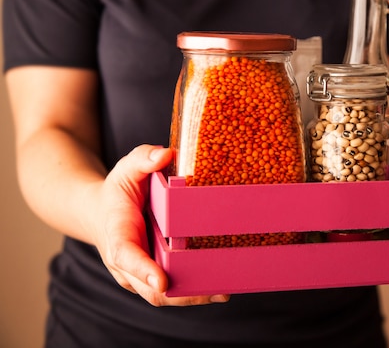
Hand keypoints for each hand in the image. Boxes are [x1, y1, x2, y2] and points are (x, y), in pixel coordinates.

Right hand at [86, 144, 229, 305]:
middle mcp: (125, 262)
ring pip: (162, 295)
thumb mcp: (127, 168)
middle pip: (150, 288)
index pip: (126, 255)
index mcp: (117, 234)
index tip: (161, 281)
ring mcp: (138, 274)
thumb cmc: (118, 190)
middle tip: (215, 292)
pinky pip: (171, 290)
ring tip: (224, 292)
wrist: (102, 212)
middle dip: (181, 294)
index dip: (143, 270)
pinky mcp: (152, 275)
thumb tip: (165, 154)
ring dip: (193, 297)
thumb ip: (142, 159)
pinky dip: (193, 291)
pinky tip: (220, 287)